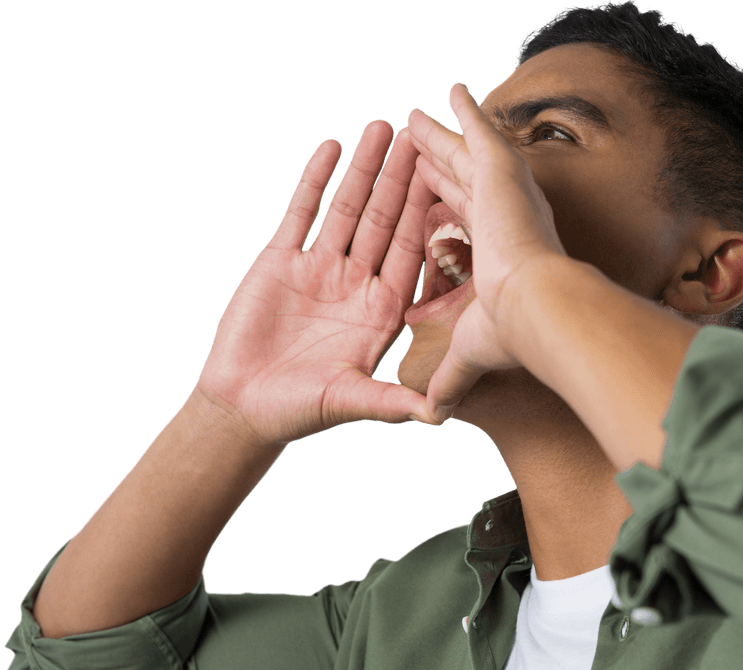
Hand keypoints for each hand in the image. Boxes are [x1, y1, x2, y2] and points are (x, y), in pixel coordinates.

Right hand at [195, 120, 441, 444]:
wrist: (242, 406)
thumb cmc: (299, 410)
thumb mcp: (350, 400)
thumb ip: (390, 401)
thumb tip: (435, 417)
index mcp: (382, 311)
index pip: (411, 254)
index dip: (428, 218)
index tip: (449, 184)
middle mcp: (357, 284)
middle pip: (385, 222)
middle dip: (403, 181)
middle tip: (424, 138)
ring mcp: (320, 269)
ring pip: (347, 209)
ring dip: (365, 170)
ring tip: (383, 128)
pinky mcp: (281, 260)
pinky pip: (301, 213)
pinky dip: (315, 181)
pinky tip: (331, 148)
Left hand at [406, 82, 568, 422]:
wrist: (542, 312)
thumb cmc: (516, 337)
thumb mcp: (467, 356)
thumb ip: (446, 379)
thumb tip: (431, 418)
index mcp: (489, 257)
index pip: (454, 226)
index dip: (438, 209)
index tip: (425, 194)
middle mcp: (497, 222)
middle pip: (458, 187)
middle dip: (438, 165)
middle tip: (417, 144)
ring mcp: (502, 195)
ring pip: (465, 158)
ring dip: (444, 136)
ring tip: (419, 115)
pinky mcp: (503, 172)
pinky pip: (479, 133)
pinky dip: (468, 112)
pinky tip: (452, 90)